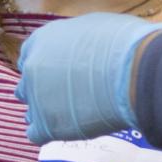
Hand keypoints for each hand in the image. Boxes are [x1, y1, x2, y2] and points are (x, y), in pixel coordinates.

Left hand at [14, 12, 161, 143]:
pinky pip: (36, 134)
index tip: (60, 74)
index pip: (30, 57)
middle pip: (28, 85)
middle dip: (43, 91)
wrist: (133, 72)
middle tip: (70, 96)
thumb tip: (83, 46)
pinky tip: (68, 129)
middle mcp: (32, 67)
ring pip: (31, 110)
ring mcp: (36, 97)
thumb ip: (77, 40)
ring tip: (71, 115)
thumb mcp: (94, 27)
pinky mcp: (46, 124)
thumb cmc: (122, 44)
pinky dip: (49, 133)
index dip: (45, 68)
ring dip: (46, 113)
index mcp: (42, 40)